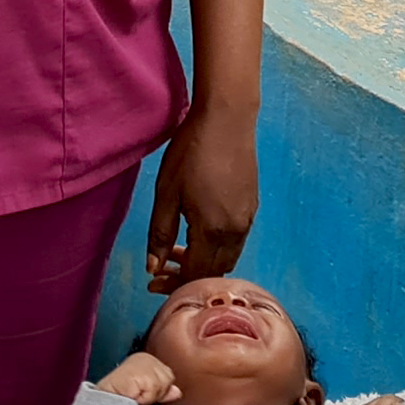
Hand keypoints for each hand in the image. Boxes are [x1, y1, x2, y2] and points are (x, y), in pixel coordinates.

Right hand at [99, 351, 180, 404]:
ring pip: (163, 384)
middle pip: (168, 378)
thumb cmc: (123, 400)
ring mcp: (141, 362)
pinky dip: (145, 397)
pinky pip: (153, 389)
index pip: (168, 375)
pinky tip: (133, 396)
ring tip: (135, 396)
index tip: (142, 393)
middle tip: (138, 395)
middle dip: (156, 392)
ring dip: (150, 395)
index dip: (158, 389)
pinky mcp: (138, 371)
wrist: (106, 404)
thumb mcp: (147, 394)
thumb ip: (163, 390)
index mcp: (146, 359)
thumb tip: (178, 392)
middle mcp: (144, 357)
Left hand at [145, 107, 257, 291]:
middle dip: (187, 277)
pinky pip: (235, 242)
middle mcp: (235, 232)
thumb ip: (160, 234)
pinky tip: (199, 233)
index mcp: (212, 230)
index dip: (172, 285)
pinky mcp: (252, 207)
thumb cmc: (191, 152)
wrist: (227, 119)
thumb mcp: (166, 193)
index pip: (194, 275)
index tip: (152, 282)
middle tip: (161, 269)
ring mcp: (247, 220)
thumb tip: (153, 267)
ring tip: (177, 250)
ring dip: (202, 262)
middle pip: (214, 272)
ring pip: (227, 259)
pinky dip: (216, 249)